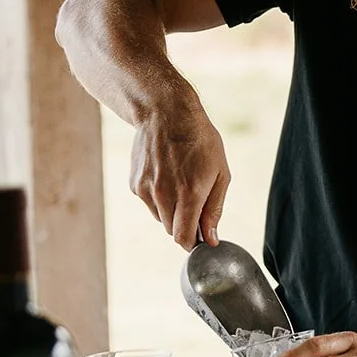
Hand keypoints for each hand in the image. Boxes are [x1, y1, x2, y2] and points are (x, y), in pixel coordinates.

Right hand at [128, 89, 229, 250]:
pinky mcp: (135, 184)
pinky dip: (158, 198)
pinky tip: (166, 175)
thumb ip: (214, 209)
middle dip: (184, 224)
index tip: (199, 239)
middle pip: (172, 230)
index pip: (183, 238)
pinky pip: (149, 203)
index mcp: (189, 194)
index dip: (192, 243)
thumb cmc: (200, 141)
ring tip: (180, 182)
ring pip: (160, 217)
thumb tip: (210, 238)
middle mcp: (164, 195)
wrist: (166, 113)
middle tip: (195, 200)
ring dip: (171, 210)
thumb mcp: (221, 173)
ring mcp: (146, 190)